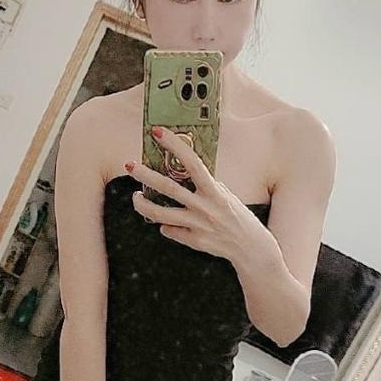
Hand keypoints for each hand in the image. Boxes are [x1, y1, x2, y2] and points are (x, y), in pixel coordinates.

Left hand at [124, 125, 273, 261]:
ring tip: (135, 197)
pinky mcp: (194, 241)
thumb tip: (185, 172)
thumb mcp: (225, 196)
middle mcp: (205, 207)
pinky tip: (166, 223)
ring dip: (142, 204)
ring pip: (160, 213)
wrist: (251, 248)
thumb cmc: (237, 217)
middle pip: (168, 187)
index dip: (175, 145)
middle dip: (145, 174)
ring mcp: (198, 226)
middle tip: (129, 164)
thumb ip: (206, 185)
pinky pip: (170, 231)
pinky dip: (166, 226)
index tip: (158, 132)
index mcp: (215, 191)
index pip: (192, 163)